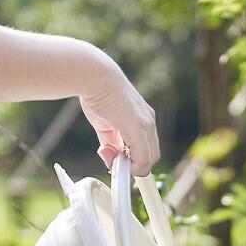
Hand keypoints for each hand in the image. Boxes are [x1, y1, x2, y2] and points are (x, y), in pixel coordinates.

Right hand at [79, 57, 159, 176]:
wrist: (95, 77)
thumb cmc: (97, 96)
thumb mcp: (106, 125)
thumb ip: (111, 142)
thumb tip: (111, 158)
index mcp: (142, 119)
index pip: (146, 148)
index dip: (132, 159)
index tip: (114, 157)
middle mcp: (149, 122)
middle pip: (150, 158)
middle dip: (132, 165)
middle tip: (111, 159)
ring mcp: (146, 126)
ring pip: (147, 162)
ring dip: (129, 167)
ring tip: (109, 155)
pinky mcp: (139, 129)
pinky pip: (142, 161)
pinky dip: (131, 168)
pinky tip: (113, 158)